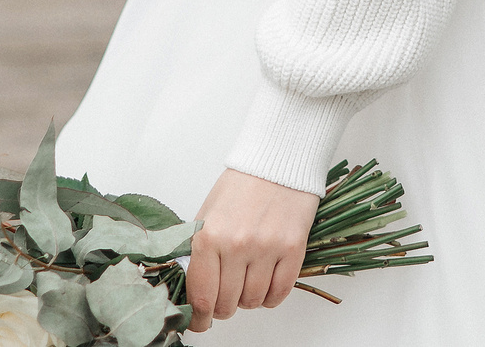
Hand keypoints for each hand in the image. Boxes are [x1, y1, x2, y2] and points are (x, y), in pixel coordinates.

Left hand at [183, 167, 318, 331]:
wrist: (276, 161)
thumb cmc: (240, 187)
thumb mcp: (207, 215)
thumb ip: (197, 252)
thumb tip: (190, 288)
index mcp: (208, 236)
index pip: (201, 296)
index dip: (199, 317)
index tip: (199, 322)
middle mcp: (236, 245)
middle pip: (227, 304)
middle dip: (223, 307)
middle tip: (225, 297)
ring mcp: (266, 248)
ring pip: (253, 301)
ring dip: (248, 299)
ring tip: (247, 280)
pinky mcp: (293, 249)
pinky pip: (279, 293)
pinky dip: (271, 296)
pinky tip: (266, 282)